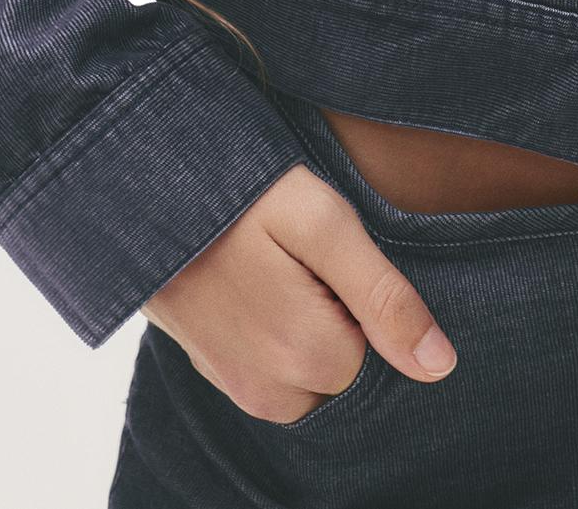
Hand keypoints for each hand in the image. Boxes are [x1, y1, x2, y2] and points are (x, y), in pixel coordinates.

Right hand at [141, 161, 458, 424]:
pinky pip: (272, 370)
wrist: (136, 187)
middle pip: (344, 368)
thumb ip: (383, 296)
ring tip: (275, 263)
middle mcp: (269, 391)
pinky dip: (276, 333)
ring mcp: (237, 387)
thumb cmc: (238, 193)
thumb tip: (441, 366)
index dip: (363, 297)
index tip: (328, 255)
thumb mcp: (323, 223)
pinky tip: (254, 280)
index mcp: (306, 357)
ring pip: (310, 373)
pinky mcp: (213, 372)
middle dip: (338, 316)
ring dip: (306, 326)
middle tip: (299, 255)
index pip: (379, 352)